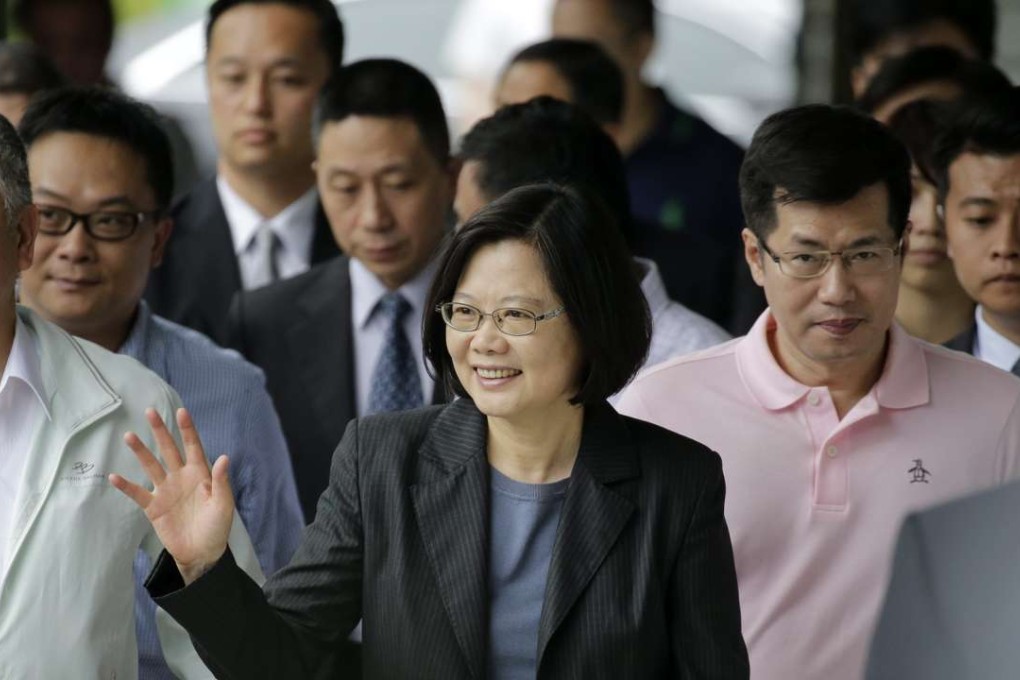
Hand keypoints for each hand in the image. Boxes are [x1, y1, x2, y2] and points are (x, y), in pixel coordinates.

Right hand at [110, 408, 233, 584]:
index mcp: (200, 474)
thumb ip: (221, 481)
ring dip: (140, 452)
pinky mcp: (154, 507)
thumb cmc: (217, 527)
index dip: (188, 430)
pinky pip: (138, 493)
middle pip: (169, 450)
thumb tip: (224, 457)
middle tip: (149, 412)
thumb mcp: (223, 504)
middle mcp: (181, 477)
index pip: (193, 447)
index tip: (181, 411)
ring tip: (129, 436)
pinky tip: (114, 476)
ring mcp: (165, 491)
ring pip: (151, 466)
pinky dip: (126, 485)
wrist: (201, 552)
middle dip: (160, 431)